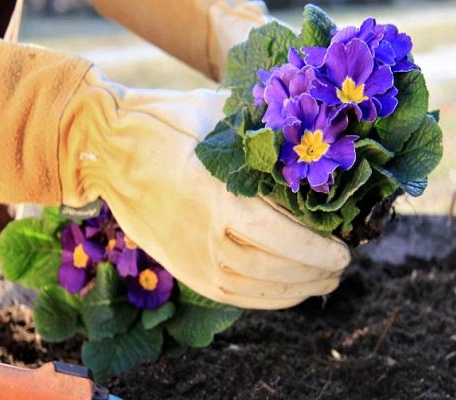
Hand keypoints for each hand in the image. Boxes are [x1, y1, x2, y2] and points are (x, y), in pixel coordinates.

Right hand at [59, 68, 350, 308]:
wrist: (109, 150)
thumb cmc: (165, 124)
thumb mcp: (216, 116)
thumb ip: (260, 136)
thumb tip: (309, 146)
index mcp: (216, 198)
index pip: (280, 239)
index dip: (317, 252)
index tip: (345, 253)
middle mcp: (204, 236)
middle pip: (273, 269)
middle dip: (315, 274)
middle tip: (341, 269)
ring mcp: (189, 256)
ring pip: (253, 289)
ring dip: (294, 291)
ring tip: (321, 284)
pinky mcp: (181, 266)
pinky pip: (229, 295)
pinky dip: (263, 299)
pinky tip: (285, 292)